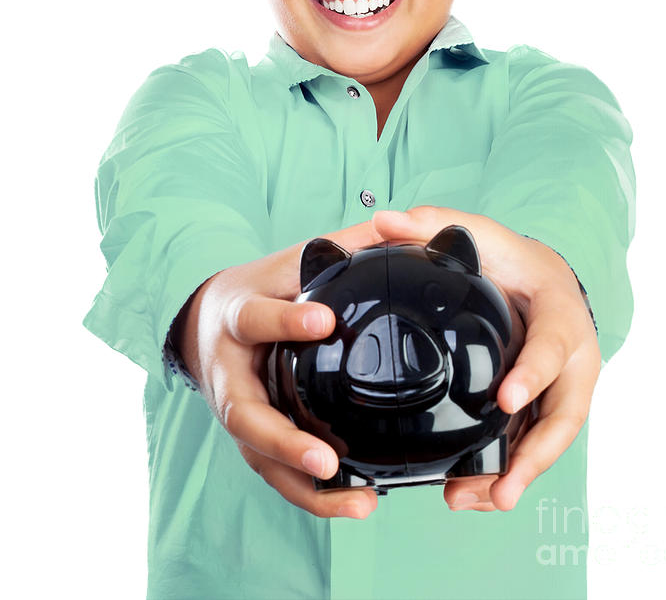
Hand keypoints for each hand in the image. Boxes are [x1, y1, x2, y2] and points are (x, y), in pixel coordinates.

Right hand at [172, 217, 387, 519]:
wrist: (207, 319)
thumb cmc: (258, 289)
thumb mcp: (288, 261)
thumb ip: (340, 245)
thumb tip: (395, 225)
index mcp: (237, 317)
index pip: (255, 318)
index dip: (285, 322)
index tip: (324, 321)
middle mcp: (229, 374)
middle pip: (246, 414)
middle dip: (285, 439)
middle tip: (328, 458)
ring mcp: (236, 412)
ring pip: (260, 457)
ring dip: (305, 484)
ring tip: (357, 500)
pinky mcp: (249, 439)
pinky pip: (275, 473)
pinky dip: (312, 494)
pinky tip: (355, 503)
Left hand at [370, 206, 601, 512]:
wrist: (543, 279)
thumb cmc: (513, 259)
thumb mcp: (480, 233)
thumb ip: (433, 224)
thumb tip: (383, 218)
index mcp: (559, 315)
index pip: (551, 347)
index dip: (533, 375)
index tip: (506, 399)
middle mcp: (572, 360)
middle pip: (564, 415)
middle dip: (534, 456)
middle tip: (501, 488)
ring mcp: (562, 388)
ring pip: (550, 442)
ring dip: (518, 476)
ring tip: (476, 502)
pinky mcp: (545, 407)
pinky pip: (533, 445)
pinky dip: (508, 472)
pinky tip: (475, 495)